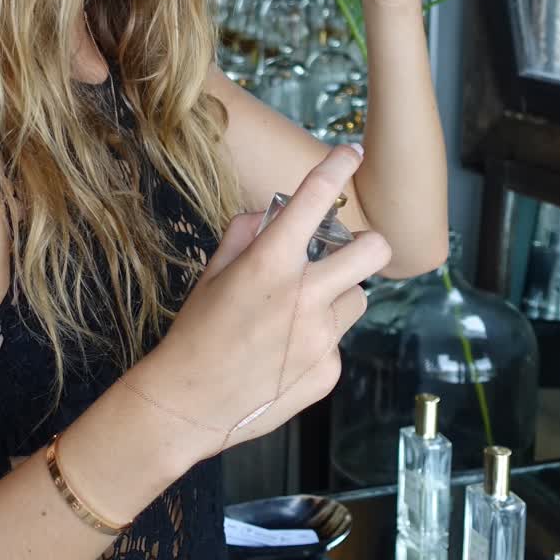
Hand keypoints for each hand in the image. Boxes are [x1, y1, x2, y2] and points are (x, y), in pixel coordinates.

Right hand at [127, 145, 389, 463]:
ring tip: (297, 318)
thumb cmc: (194, 335)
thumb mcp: (212, 274)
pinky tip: (285, 357)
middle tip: (344, 255)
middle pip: (374, 251)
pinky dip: (317, 343)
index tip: (350, 153)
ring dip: (336, 299)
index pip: (315, 198)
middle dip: (366, 246)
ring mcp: (321, 337)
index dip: (338, 166)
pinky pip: (337, 343)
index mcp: (270, 262)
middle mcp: (304, 296)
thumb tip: (271, 213)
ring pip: (357, 300)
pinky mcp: (329, 371)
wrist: (186, 405)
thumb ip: (245, 235)